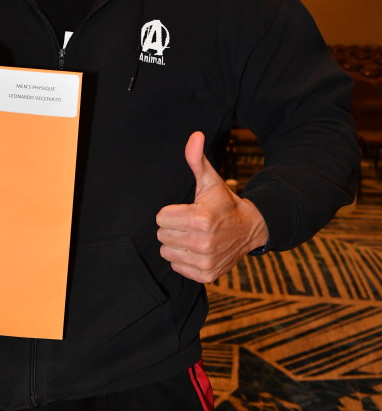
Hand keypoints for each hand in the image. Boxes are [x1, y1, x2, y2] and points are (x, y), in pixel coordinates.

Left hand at [156, 131, 267, 282]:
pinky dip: (183, 259)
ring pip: (167, 252)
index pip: (161, 218)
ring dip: (176, 243)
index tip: (186, 210)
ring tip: (192, 235)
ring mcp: (205, 261)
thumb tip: (195, 135)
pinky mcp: (206, 275)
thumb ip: (197, 159)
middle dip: (172, 227)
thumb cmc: (223, 202)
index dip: (171, 212)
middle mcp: (203, 242)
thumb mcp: (210, 180)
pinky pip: (177, 267)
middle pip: (162, 235)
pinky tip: (196, 249)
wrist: (249, 229)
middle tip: (189, 223)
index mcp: (201, 218)